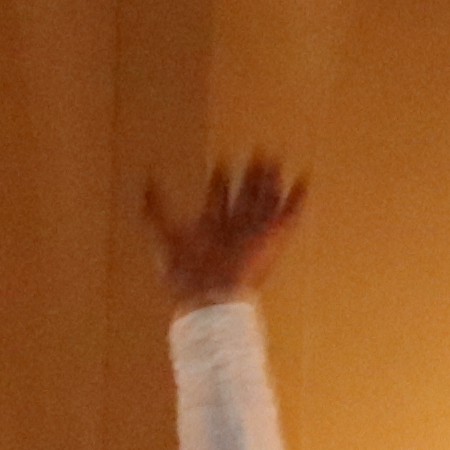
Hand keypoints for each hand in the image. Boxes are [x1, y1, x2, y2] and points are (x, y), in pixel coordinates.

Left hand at [148, 155, 309, 309]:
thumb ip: (155, 207)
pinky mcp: (271, 237)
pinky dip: (297, 199)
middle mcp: (235, 228)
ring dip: (270, 181)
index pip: (219, 198)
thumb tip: (146, 181)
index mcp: (212, 227)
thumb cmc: (187, 270)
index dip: (220, 181)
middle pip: (245, 197)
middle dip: (250, 176)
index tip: (221, 164)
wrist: (210, 294)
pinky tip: (303, 180)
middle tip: (256, 154)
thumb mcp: (165, 232)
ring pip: (265, 200)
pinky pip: (288, 215)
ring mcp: (255, 232)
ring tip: (274, 159)